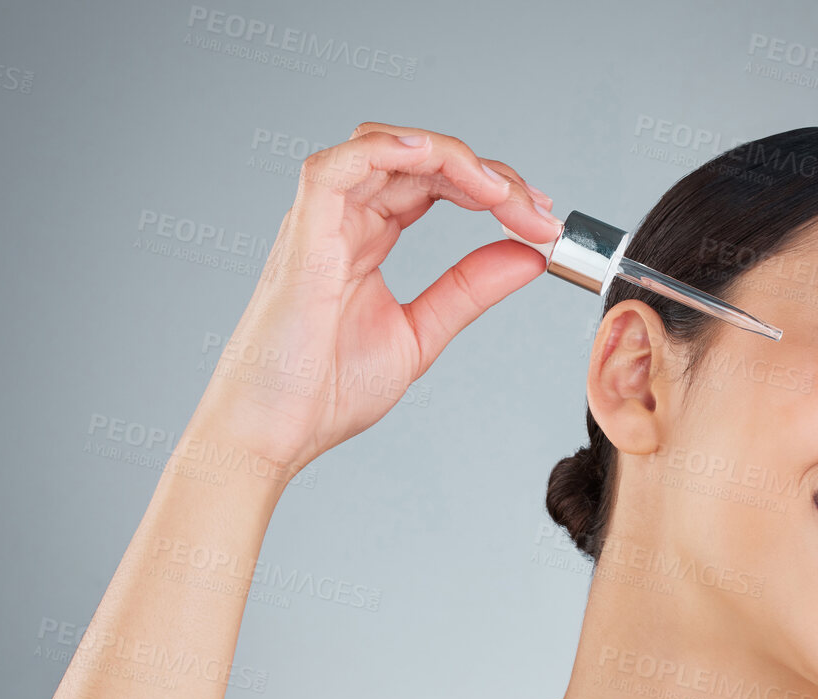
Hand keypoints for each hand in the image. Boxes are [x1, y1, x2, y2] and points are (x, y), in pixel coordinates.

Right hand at [190, 121, 560, 468]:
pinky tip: (440, 163)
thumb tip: (528, 256)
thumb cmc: (325, 392)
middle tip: (539, 213)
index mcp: (366, 238)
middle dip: (490, 176)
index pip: (435, 184)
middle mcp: (341, 219)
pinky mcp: (302, 233)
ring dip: (453, 159)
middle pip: (421, 160)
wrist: (275, 432)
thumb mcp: (421, 333)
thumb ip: (470, 290)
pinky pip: (339, 163)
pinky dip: (391, 148)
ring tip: (502, 193)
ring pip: (387, 147)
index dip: (492, 191)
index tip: (542, 223)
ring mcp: (319, 221)